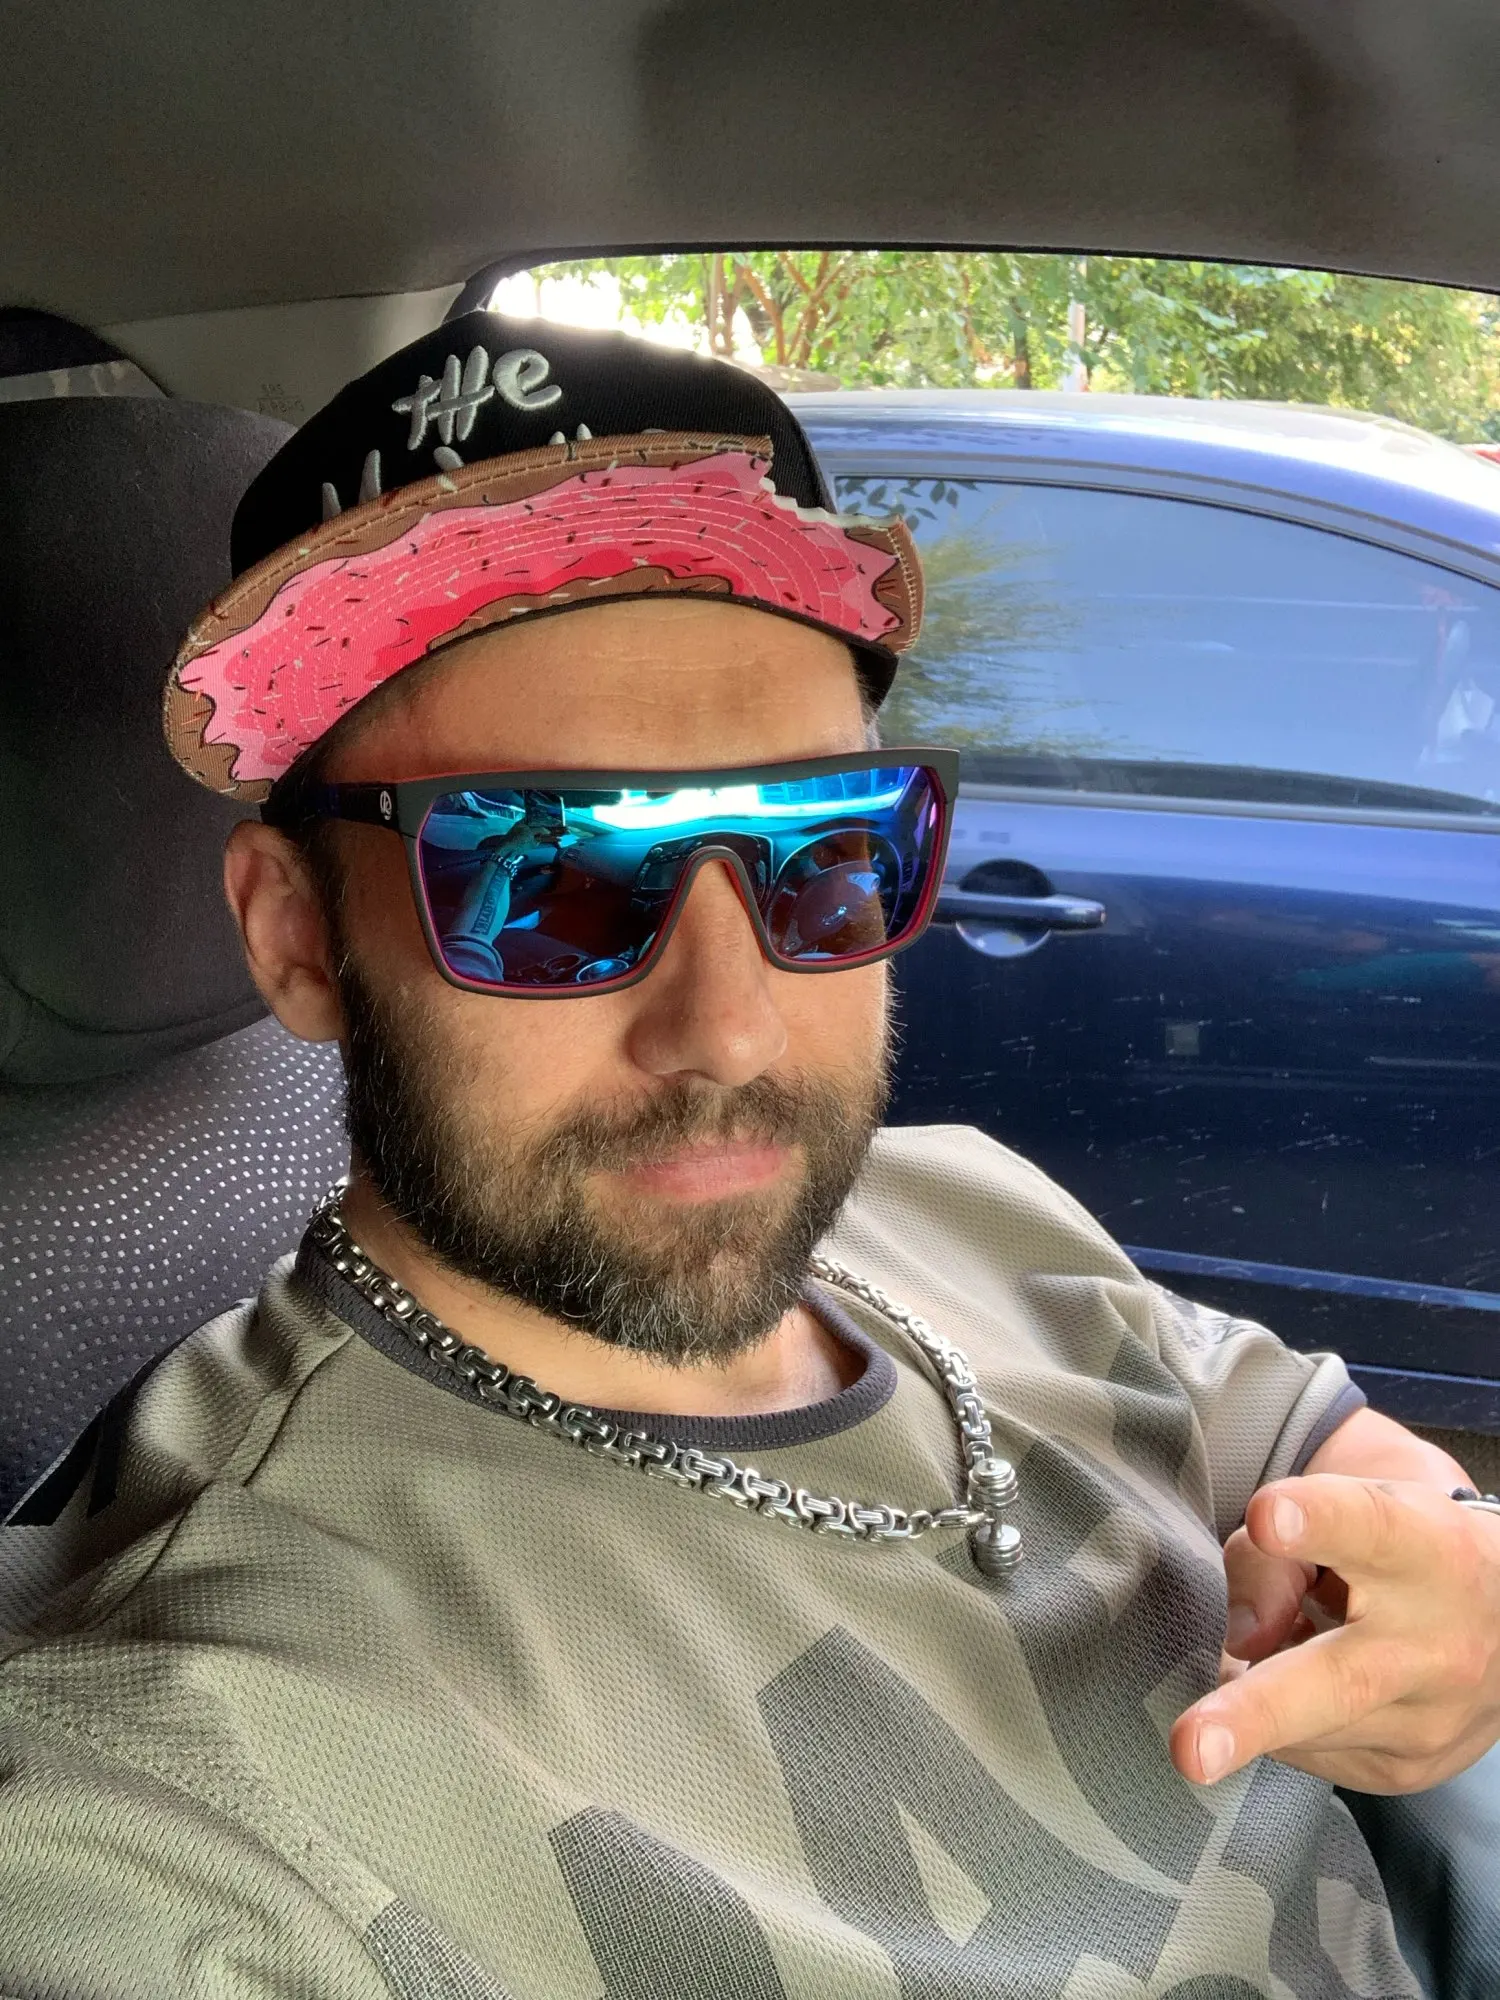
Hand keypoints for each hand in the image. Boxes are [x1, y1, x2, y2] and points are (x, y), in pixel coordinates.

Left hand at [1171, 1474, 1499, 1792]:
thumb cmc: (1402, 1548)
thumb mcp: (1347, 1509)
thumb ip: (1275, 1552)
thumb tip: (1240, 1640)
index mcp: (1423, 1550)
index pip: (1368, 1528)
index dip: (1317, 1520)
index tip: (1268, 1516)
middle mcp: (1436, 1644)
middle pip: (1341, 1680)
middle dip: (1258, 1713)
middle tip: (1190, 1746)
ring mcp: (1428, 1721)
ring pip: (1302, 1725)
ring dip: (1258, 1697)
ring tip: (1273, 1647)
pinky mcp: (1407, 1770)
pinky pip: (1307, 1751)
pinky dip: (1284, 1722)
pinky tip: (1306, 1682)